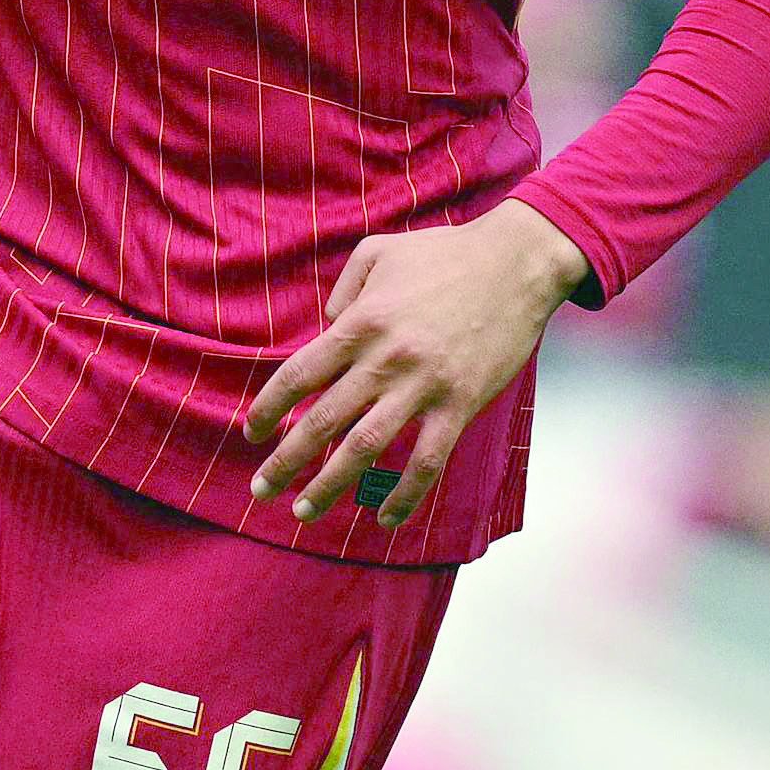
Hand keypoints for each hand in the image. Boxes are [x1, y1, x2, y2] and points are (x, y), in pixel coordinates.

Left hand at [243, 200, 588, 527]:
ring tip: (304, 512)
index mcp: (360, 323)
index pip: (299, 375)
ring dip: (329, 486)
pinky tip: (384, 519)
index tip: (252, 434)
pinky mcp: (460, 405)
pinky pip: (427, 462)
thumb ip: (343, 287)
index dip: (269, 409)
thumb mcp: (379, 251)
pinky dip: (404, 495)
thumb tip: (326, 324)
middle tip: (261, 489)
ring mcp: (423, 386)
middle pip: (322, 421)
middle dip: (285, 461)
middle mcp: (384, 359)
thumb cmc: (446, 254)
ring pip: (365, 449)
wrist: (517, 263)